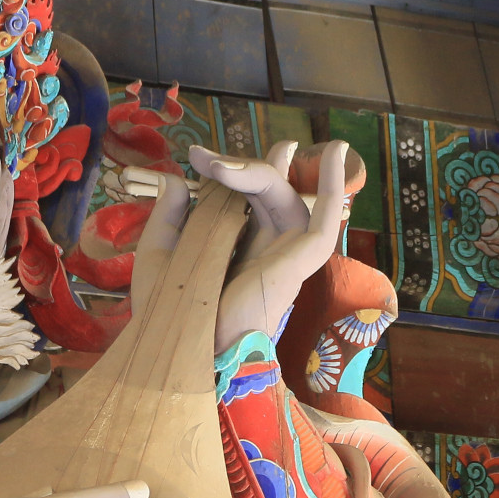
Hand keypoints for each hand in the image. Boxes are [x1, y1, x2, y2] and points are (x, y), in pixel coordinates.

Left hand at [130, 141, 351, 352]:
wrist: (188, 346)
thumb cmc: (173, 313)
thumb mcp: (161, 255)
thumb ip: (168, 218)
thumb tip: (177, 179)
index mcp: (240, 246)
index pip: (246, 196)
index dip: (228, 171)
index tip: (194, 156)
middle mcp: (268, 245)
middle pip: (267, 191)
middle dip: (241, 167)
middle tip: (204, 158)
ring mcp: (288, 250)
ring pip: (286, 196)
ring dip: (263, 170)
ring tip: (234, 158)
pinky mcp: (302, 257)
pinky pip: (327, 217)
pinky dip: (335, 184)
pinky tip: (337, 150)